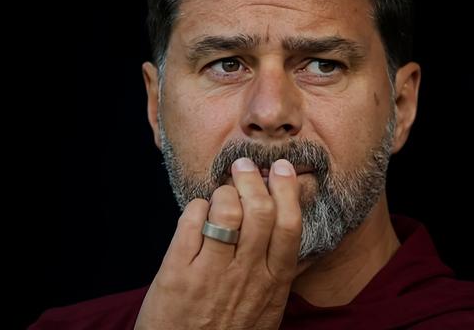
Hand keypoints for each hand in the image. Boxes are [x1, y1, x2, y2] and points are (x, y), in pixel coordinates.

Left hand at [134, 157, 302, 329]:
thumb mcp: (267, 308)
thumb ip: (278, 272)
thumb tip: (294, 233)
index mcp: (273, 282)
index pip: (289, 225)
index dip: (287, 189)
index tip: (282, 168)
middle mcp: (246, 275)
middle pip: (260, 211)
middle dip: (252, 178)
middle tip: (243, 166)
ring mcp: (212, 274)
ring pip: (226, 212)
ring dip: (222, 192)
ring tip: (219, 194)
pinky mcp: (178, 273)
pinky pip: (190, 222)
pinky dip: (196, 207)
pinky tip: (198, 212)